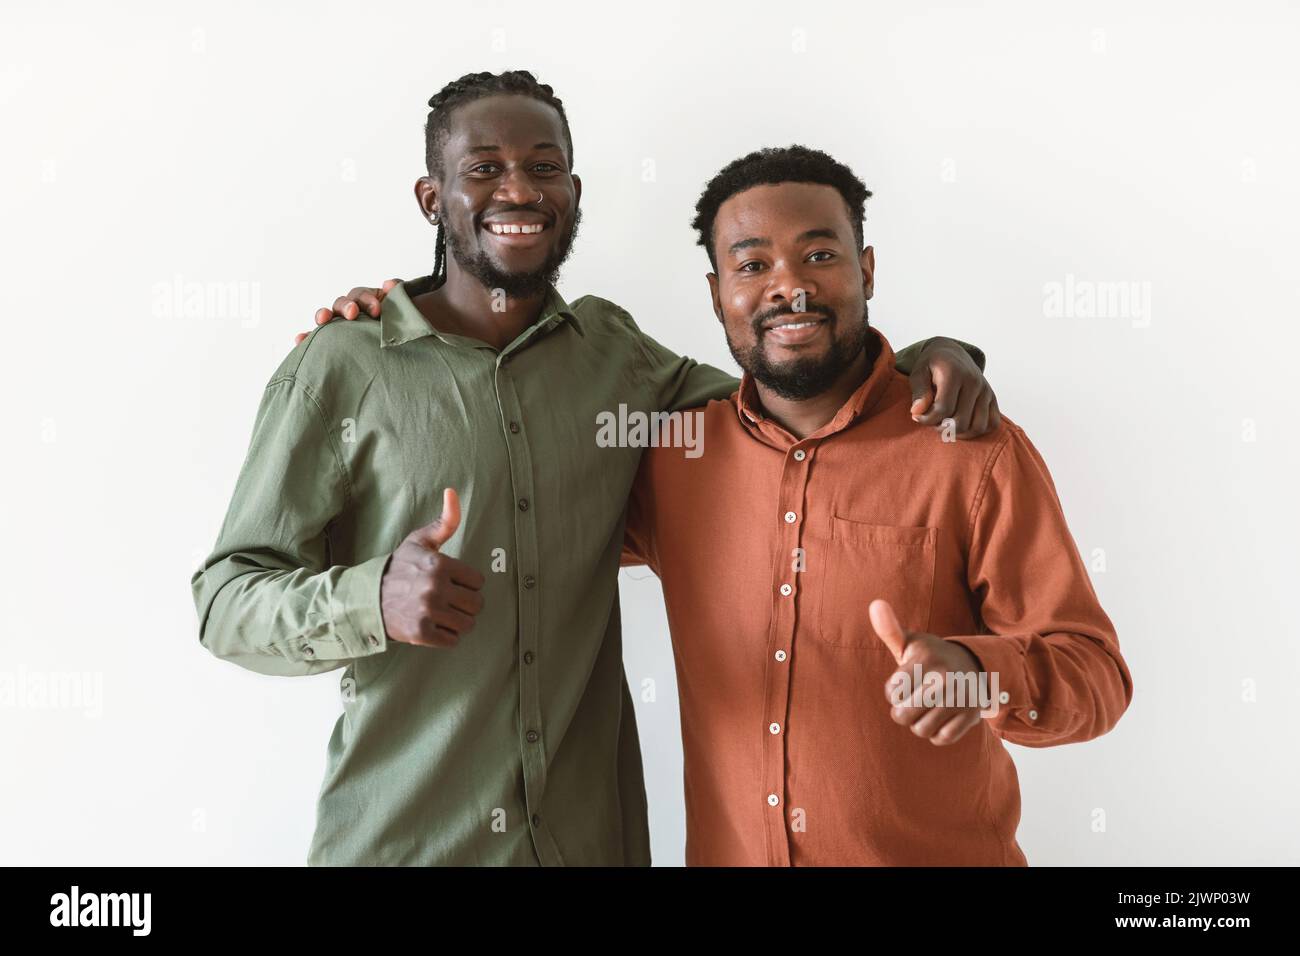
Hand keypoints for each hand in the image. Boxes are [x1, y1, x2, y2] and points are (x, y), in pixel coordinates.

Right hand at [294, 278, 402, 344]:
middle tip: (353, 314)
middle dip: (345, 307)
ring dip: (323, 317)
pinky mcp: (334, 342)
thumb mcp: (406, 307)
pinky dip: (307, 338)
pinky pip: (318, 339)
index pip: (360, 295)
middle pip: (341, 304)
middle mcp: (350, 311)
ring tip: (323, 321)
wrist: (405, 346)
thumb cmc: (403, 325)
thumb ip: (399, 292)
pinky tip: (300, 340)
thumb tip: (388, 284)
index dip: (367, 300)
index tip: (377, 310)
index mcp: (365, 301)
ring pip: (328, 319)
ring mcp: (341, 326)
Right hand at [380, 488, 484, 647]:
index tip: (451, 583)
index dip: (467, 583)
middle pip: (476, 604)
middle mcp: (435, 588)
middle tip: (448, 601)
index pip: (478, 581)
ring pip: (468, 624)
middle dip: (465, 604)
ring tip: (441, 614)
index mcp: (439, 564)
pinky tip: (433, 626)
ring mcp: (427, 611)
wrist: (366, 598)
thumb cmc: (399, 568)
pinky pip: (453, 641)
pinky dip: (446, 637)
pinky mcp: (420, 633)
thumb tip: (452, 492)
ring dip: (458, 622)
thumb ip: (444, 522)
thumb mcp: (420, 542)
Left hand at [869, 599, 984, 745]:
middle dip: (903, 711)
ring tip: (928, 707)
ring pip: (921, 730)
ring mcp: (960, 698)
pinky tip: (942, 716)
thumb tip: (875, 603)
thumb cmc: (931, 657)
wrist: (974, 666)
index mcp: (926, 660)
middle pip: (903, 716)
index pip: (892, 693)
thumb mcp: (911, 643)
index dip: (894, 692)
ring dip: (920, 723)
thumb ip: (889, 629)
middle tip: (915, 698)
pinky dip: (938, 733)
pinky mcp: (972, 715)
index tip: (906, 682)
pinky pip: (942, 738)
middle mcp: (944, 678)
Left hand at [907, 337, 1000, 438]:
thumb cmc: (932, 366)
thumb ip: (919, 392)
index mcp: (954, 373)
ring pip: (978, 427)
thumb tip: (917, 412)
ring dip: (959, 432)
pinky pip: (992, 423)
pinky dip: (977, 430)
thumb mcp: (918, 373)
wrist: (952, 354)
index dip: (927, 419)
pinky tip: (962, 425)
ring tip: (946, 424)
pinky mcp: (992, 398)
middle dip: (942, 428)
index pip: (943, 409)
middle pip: (961, 422)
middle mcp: (974, 381)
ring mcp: (986, 390)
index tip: (917, 417)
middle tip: (932, 421)